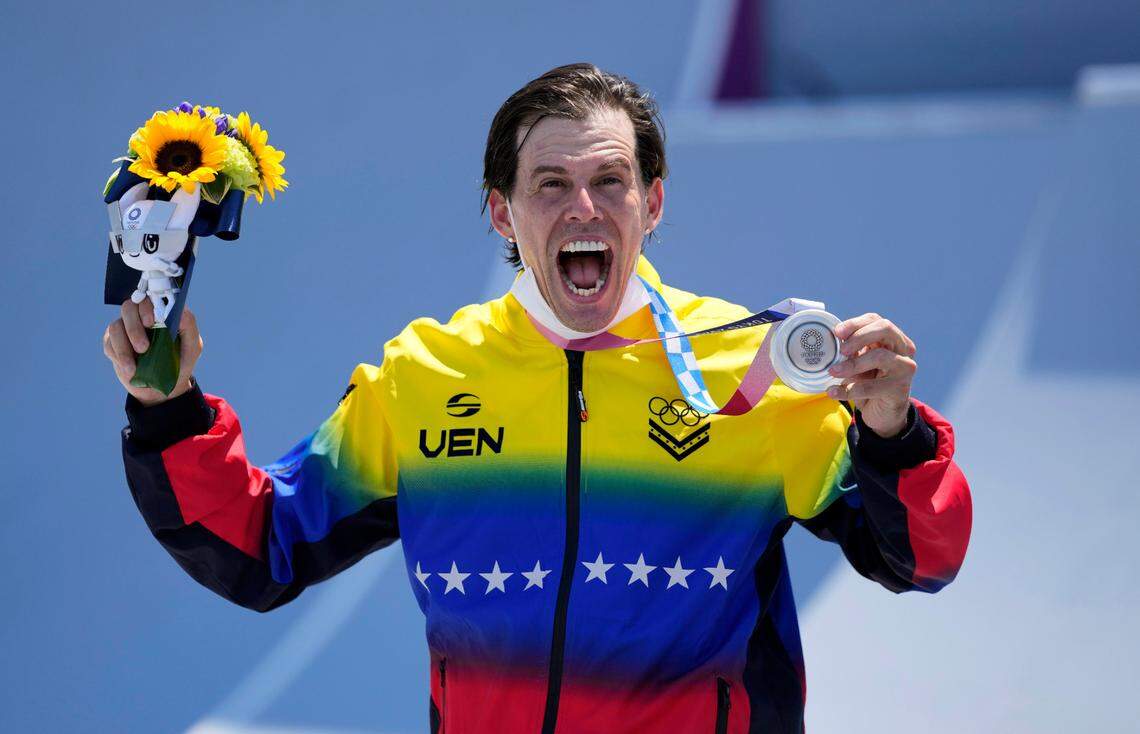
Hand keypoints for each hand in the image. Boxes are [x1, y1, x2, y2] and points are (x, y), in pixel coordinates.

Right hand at [103, 299, 202, 406]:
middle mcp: (141, 317)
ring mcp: (125, 328)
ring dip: (124, 347)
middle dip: (134, 328)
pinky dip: (119, 357)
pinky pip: (109, 343)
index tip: (152, 322)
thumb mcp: (192, 346)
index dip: (147, 306)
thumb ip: (189, 326)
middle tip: (144, 348)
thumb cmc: (180, 362)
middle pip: (128, 308)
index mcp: (159, 312)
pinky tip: (130, 369)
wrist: (164, 387)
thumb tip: (181, 312)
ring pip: (115, 326)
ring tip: (135, 367)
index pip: (149, 298)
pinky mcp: (113, 343)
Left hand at [826, 313, 916, 437]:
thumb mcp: (858, 363)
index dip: (855, 323)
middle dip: (859, 336)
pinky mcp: (899, 389)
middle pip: (885, 329)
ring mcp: (905, 368)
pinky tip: (833, 392)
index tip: (837, 332)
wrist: (882, 412)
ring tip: (833, 372)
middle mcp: (903, 349)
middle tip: (841, 350)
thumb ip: (851, 351)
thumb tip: (832, 341)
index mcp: (892, 338)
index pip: (876, 320)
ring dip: (852, 364)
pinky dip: (848, 390)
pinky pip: (871, 387)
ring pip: (880, 356)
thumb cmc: (869, 382)